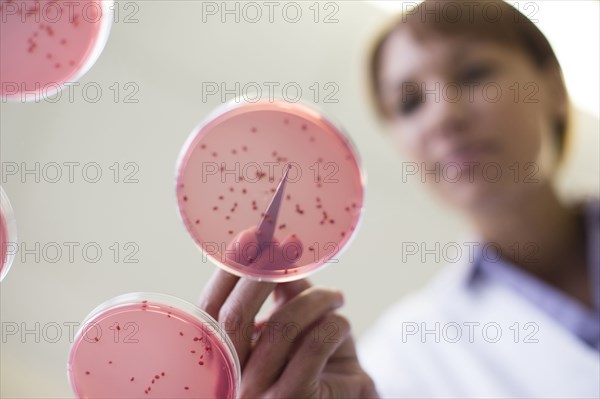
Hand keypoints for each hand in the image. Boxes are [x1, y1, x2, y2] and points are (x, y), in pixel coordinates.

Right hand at [198, 231, 377, 397]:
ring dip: (316, 300)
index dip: (229, 270)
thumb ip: (281, 291)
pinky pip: (314, 346)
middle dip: (264, 274)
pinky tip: (342, 322)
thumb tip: (278, 249)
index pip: (210, 309)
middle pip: (234, 316)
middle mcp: (231, 378)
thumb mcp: (292, 320)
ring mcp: (258, 394)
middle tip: (291, 247)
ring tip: (335, 297)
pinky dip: (334, 324)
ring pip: (283, 327)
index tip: (251, 236)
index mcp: (223, 355)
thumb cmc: (314, 360)